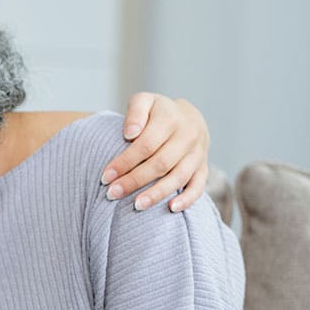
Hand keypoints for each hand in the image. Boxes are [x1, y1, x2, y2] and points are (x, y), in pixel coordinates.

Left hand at [100, 93, 209, 212]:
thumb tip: (130, 134)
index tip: (106, 176)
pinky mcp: (203, 168)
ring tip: (136, 206)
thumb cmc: (157, 112)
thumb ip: (135, 112)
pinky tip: (171, 208)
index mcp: (170, 119)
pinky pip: (198, 186)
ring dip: (157, 193)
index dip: (125, 162)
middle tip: (112, 194)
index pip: (146, 145)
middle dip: (135, 181)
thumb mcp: (145, 101)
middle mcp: (187, 136)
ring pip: (178, 177)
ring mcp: (197, 154)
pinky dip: (187, 199)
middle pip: (160, 163)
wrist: (189, 117)